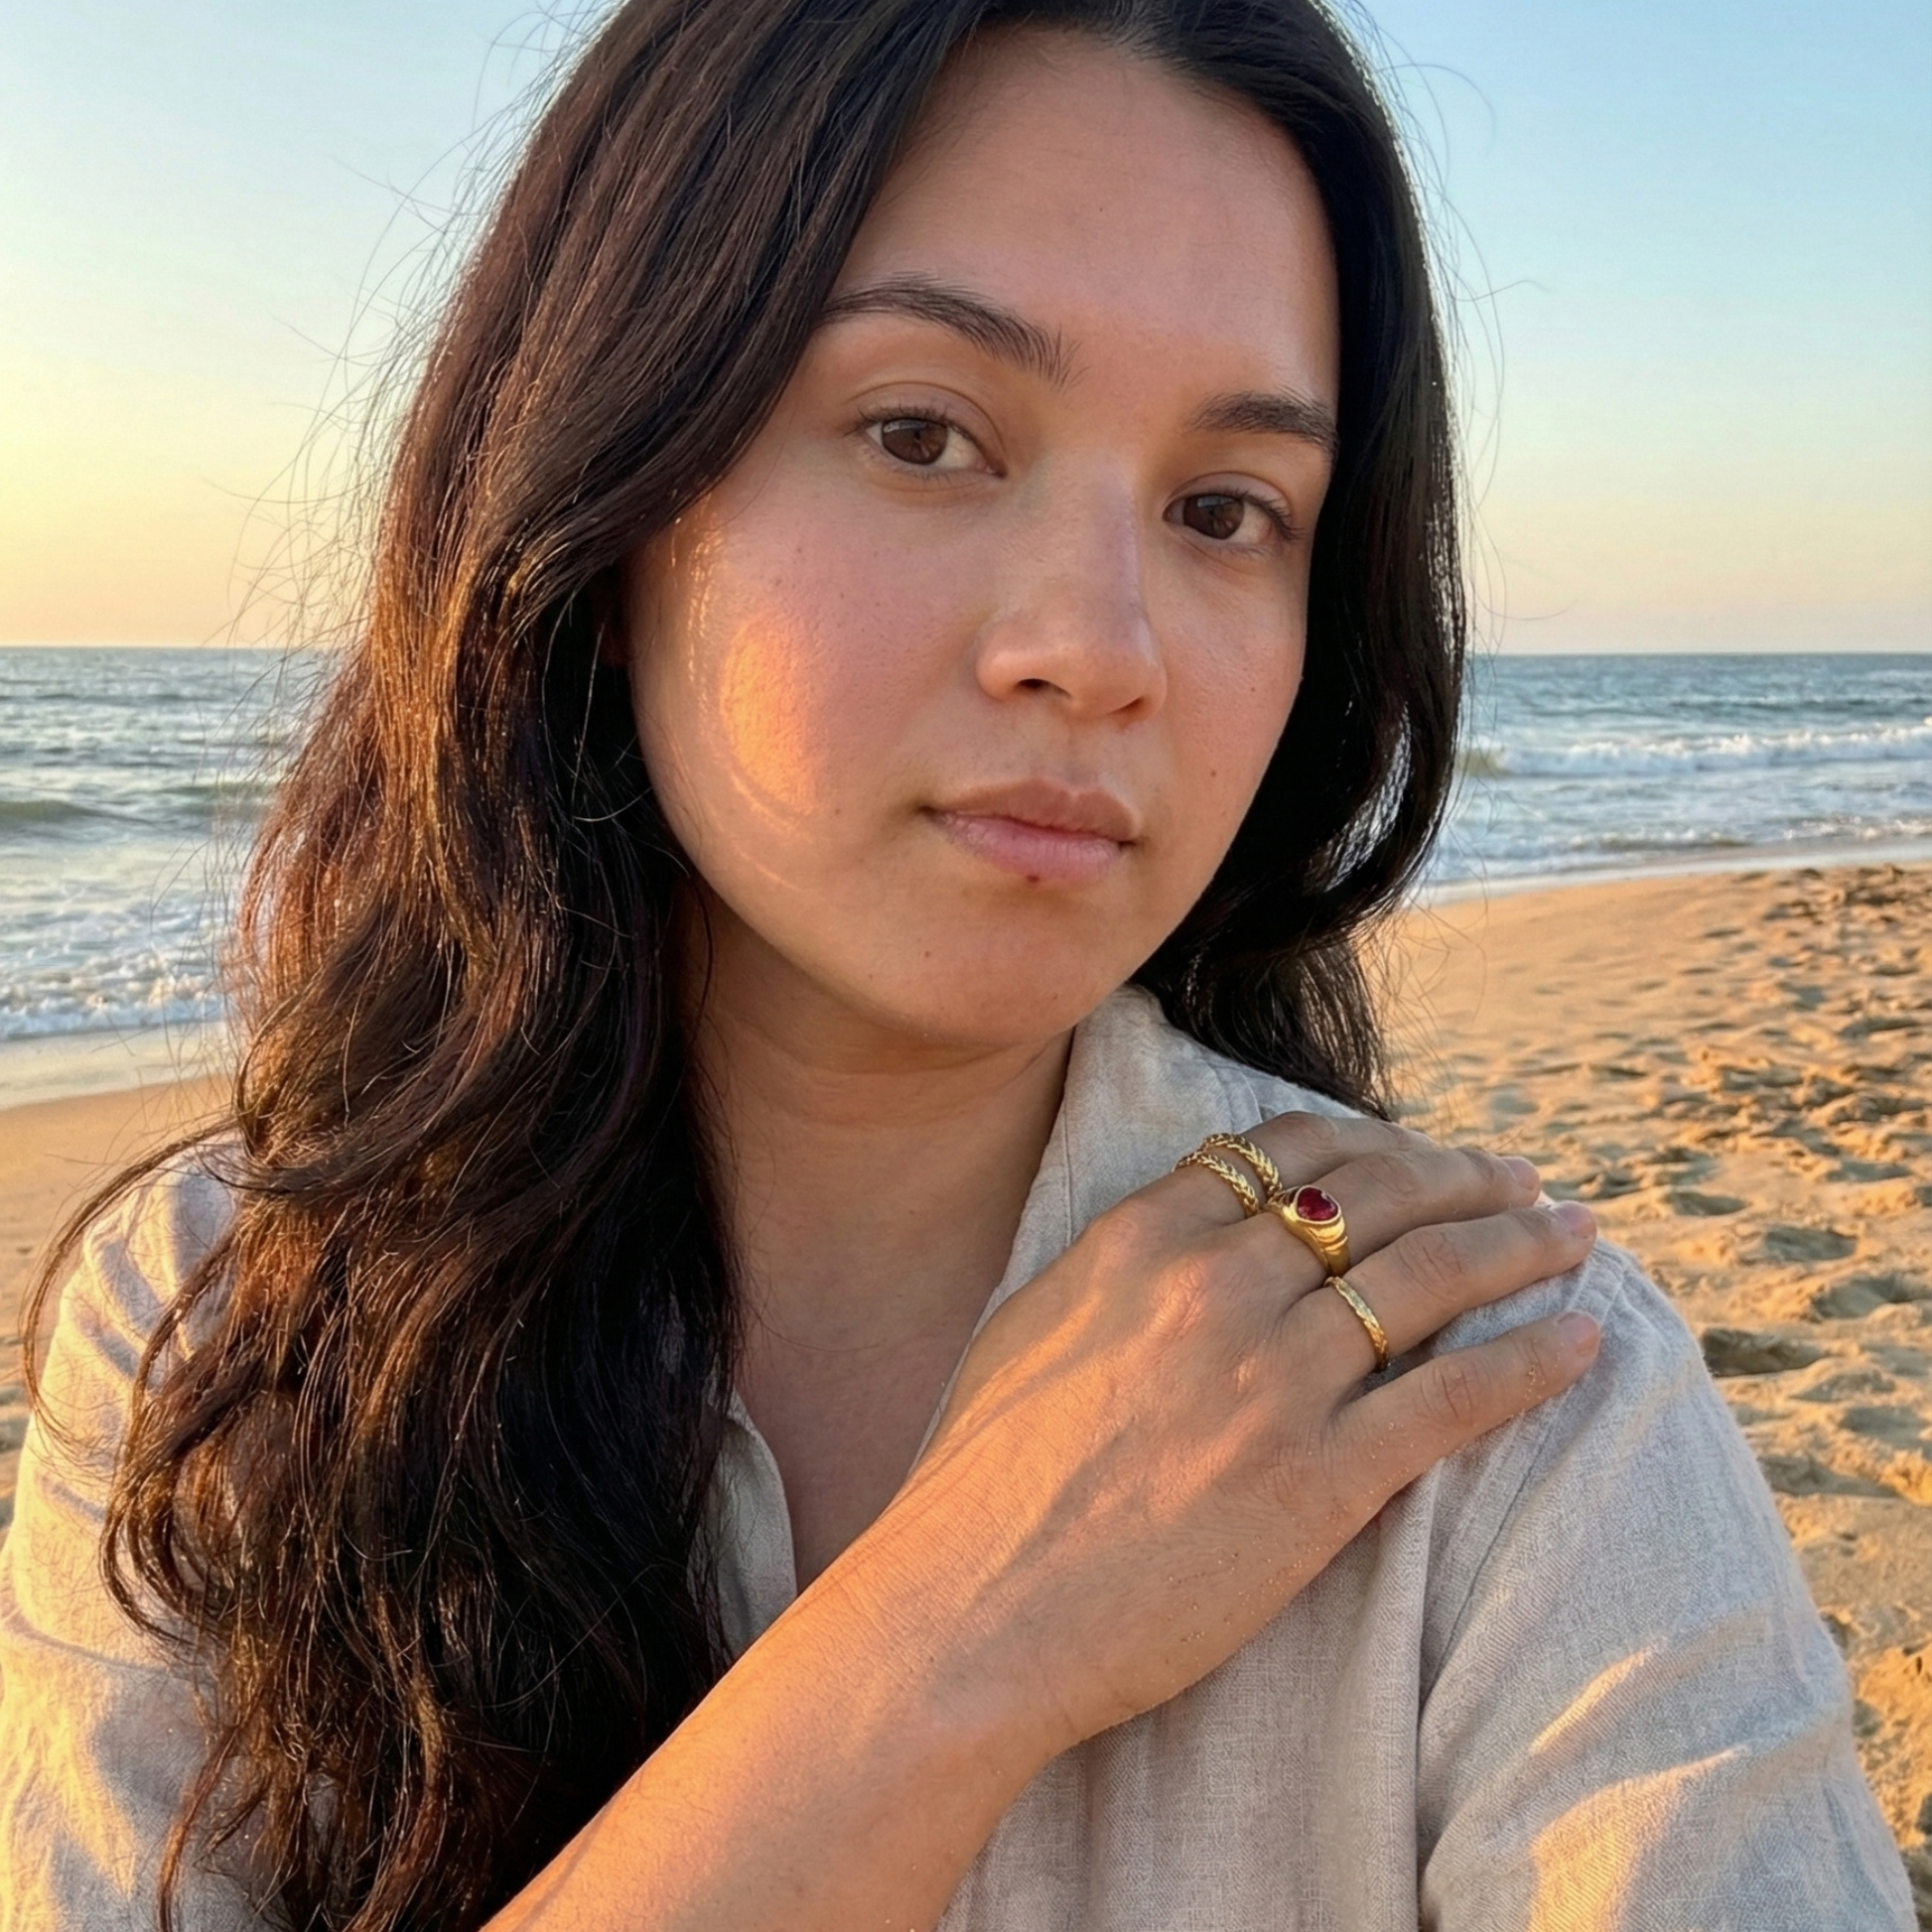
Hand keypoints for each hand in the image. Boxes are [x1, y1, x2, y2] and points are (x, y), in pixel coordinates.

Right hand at [839, 1111, 1598, 1761]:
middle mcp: (1217, 1284)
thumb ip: (1119, 1264)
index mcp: (1143, 1239)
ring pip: (1431, 1276)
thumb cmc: (983, 1480)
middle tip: (1522, 1181)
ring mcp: (1272, 1378)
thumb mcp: (1032, 1325)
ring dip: (1519, 1245)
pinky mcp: (1320, 1477)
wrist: (969, 1608)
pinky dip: (1530, 1359)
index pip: (1288, 1149)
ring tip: (1573, 1235)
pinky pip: (1453, 1396)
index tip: (1418, 1153)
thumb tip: (1183, 1234)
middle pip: (1377, 1195)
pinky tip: (1579, 1338)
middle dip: (1465, 1177)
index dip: (1372, 1141)